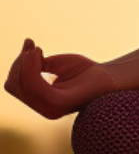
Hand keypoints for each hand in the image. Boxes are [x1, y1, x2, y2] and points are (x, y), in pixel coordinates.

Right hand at [4, 40, 119, 119]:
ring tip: (37, 49)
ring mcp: (50, 108)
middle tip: (32, 46)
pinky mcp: (59, 103)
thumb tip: (25, 53)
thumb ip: (37, 65)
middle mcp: (43, 108)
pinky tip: (39, 53)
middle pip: (13, 85)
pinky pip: (35, 85)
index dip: (16, 64)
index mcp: (40, 101)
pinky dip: (32, 67)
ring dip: (25, 62)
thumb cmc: (85, 71)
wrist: (111, 76)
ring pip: (22, 84)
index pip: (14, 85)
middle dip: (18, 63)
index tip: (30, 45)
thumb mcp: (55, 65)